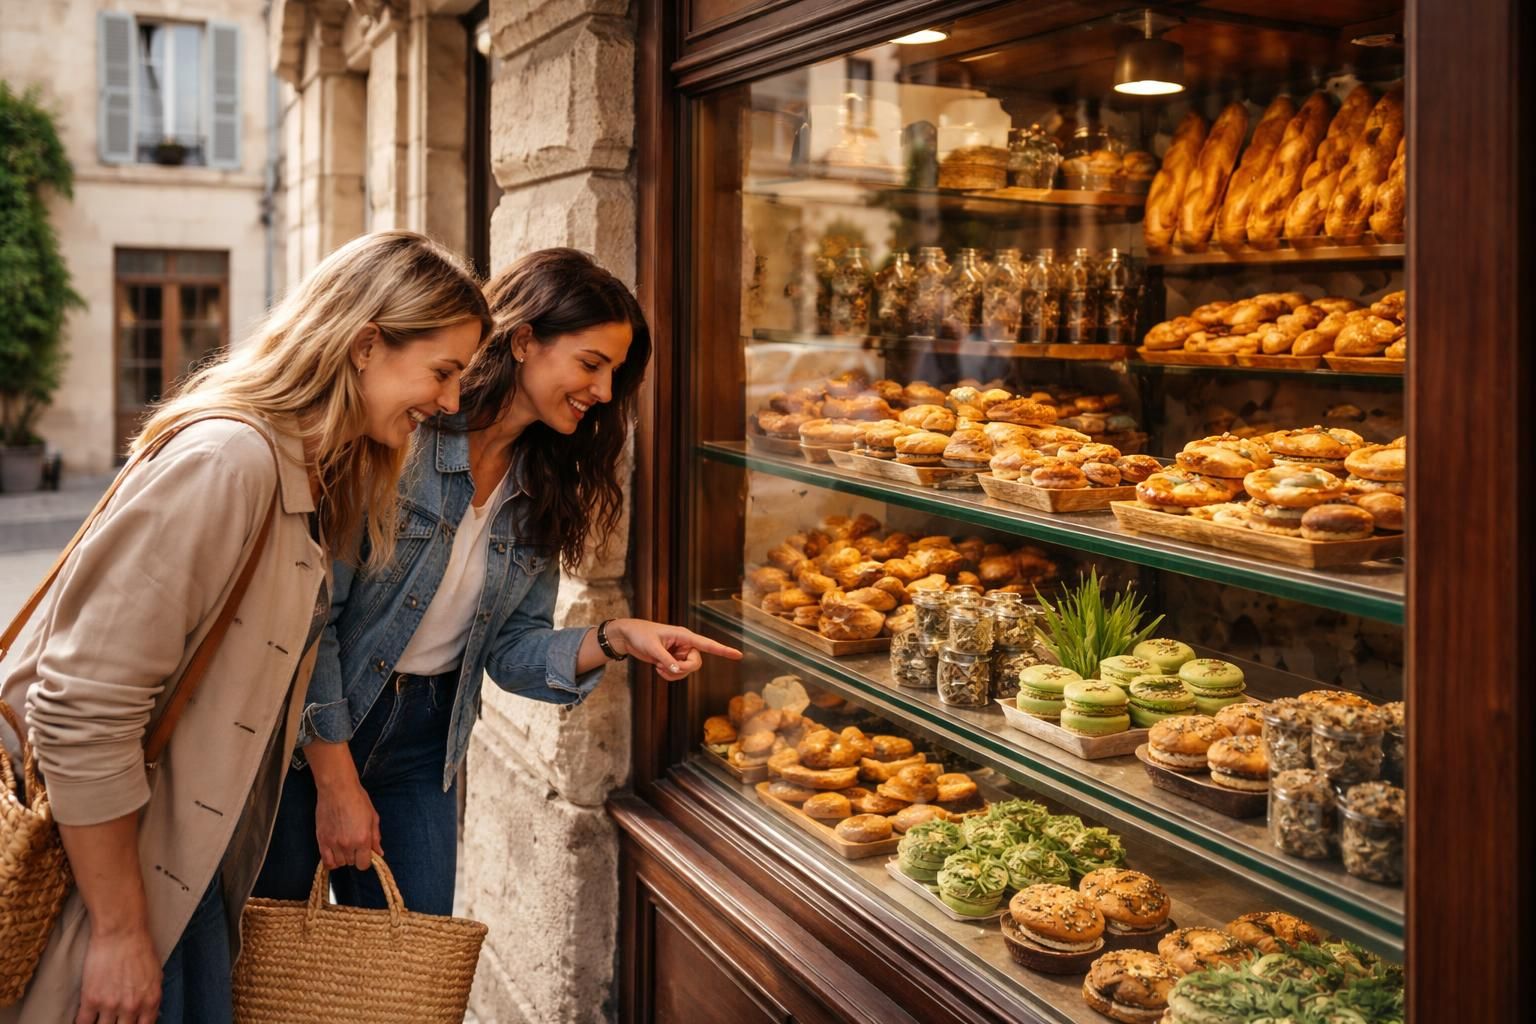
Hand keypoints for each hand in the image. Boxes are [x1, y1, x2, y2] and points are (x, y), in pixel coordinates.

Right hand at [76, 924, 159, 1023]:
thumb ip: (151, 998)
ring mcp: (110, 1005)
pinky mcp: (91, 999)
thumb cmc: (140, 950)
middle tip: (113, 1020)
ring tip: (99, 1018)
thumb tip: (148, 1014)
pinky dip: (83, 1023)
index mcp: (150, 1001)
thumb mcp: (156, 976)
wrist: (121, 934)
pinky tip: (85, 1019)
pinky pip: (83, 1023)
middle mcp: (132, 1007)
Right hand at [314, 779, 381, 870]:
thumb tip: (379, 853)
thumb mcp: (373, 817)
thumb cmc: (357, 800)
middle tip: (354, 843)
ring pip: (339, 863)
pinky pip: (326, 861)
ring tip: (344, 845)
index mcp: (363, 839)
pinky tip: (334, 853)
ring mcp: (333, 843)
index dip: (365, 860)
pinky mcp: (322, 840)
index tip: (364, 853)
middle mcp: (348, 844)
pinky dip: (331, 861)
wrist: (337, 789)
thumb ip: (376, 838)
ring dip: (343, 857)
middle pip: (352, 863)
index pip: (364, 864)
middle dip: (355, 856)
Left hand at [607, 620, 742, 680]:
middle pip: (696, 664)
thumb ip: (666, 659)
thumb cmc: (640, 635)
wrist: (628, 637)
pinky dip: (669, 675)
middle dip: (683, 670)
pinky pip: (678, 673)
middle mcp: (685, 644)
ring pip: (687, 671)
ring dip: (673, 674)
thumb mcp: (652, 647)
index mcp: (684, 636)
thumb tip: (676, 670)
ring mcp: (679, 653)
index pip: (707, 644)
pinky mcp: (673, 660)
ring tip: (658, 667)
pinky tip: (658, 669)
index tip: (738, 655)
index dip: (723, 650)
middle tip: (665, 667)